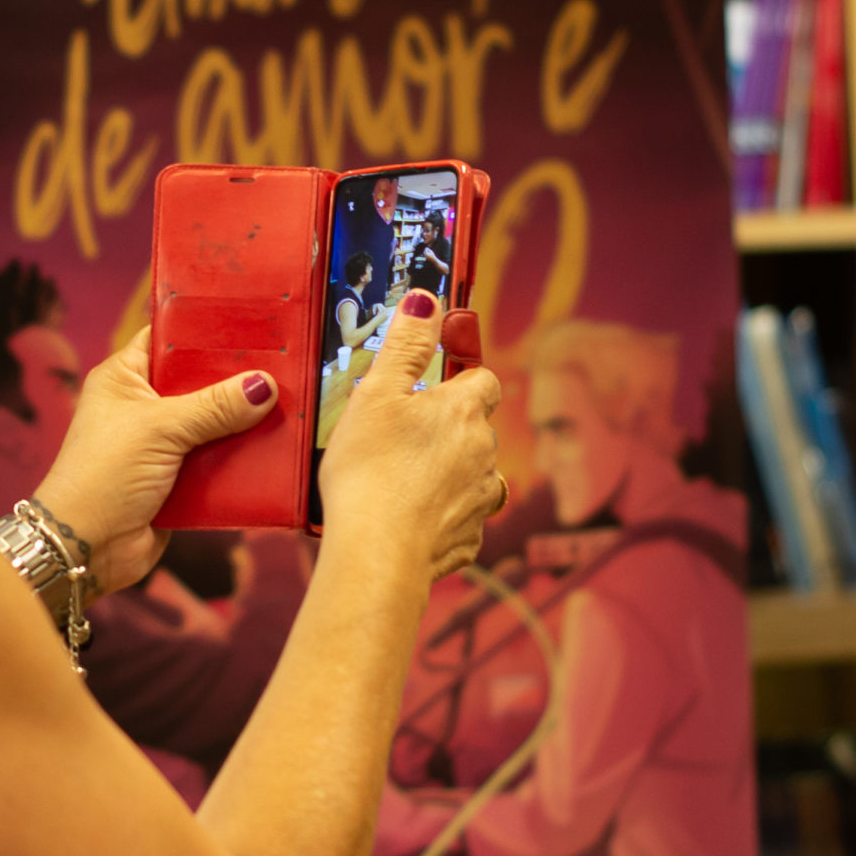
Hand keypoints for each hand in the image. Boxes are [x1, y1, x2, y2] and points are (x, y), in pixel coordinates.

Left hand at [31, 328, 277, 595]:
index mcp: (125, 378)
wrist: (86, 549)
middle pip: (199, 382)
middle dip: (236, 379)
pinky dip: (241, 458)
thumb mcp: (160, 429)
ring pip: (215, 423)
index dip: (204, 329)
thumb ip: (214, 406)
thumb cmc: (105, 475)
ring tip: (291, 403)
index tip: (250, 319)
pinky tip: (277, 447)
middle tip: (283, 363)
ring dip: (244, 422)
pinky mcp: (180, 480)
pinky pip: (219, 461)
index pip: (168, 338)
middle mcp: (143, 406)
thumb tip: (264, 385)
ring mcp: (162, 445)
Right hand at [318, 290, 500, 581]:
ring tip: (401, 481)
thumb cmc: (371, 471)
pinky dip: (440, 517)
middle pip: (475, 429)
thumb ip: (405, 345)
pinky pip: (459, 519)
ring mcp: (480, 500)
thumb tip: (427, 301)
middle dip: (446, 429)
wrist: (376, 554)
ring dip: (447, 474)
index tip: (435, 380)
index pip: (482, 379)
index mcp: (464, 411)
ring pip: (472, 476)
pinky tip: (407, 520)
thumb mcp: (376, 393)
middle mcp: (484, 453)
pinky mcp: (468, 541)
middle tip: (399, 436)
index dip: (460, 376)